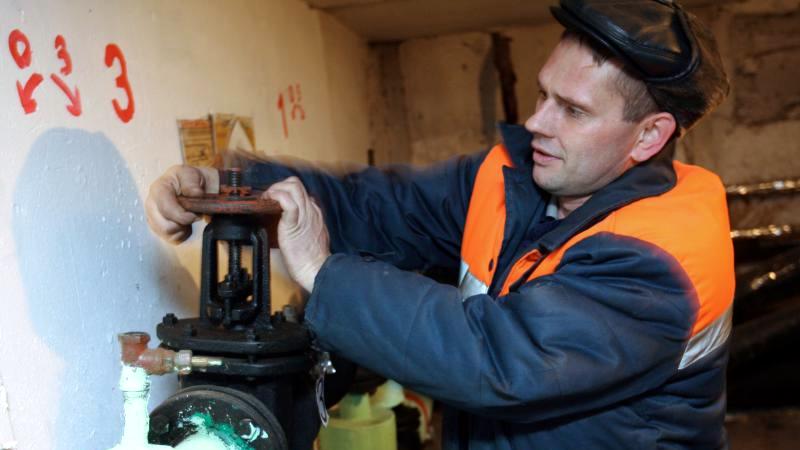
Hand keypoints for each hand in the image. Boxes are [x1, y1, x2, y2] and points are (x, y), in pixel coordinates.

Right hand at [145, 165, 218, 242]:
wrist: (194, 186)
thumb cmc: (190, 179)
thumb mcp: (192, 173)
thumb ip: (192, 182)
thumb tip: (195, 193)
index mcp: (158, 189)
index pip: (166, 209)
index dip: (183, 216)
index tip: (195, 214)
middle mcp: (151, 205)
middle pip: (165, 226)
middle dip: (183, 223)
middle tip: (193, 214)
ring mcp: (153, 218)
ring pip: (168, 234)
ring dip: (183, 228)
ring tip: (189, 216)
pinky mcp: (159, 228)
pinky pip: (172, 239)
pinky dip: (183, 233)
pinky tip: (185, 222)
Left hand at [265, 177, 330, 291]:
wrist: (316, 269)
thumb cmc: (312, 259)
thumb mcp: (312, 237)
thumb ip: (303, 227)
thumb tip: (286, 224)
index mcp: (314, 213)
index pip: (300, 192)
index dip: (284, 192)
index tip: (273, 200)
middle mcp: (310, 210)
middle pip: (296, 184)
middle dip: (278, 186)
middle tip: (268, 198)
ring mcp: (304, 215)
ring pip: (293, 186)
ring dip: (276, 189)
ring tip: (267, 200)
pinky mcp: (294, 223)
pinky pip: (287, 202)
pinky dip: (276, 197)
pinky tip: (269, 203)